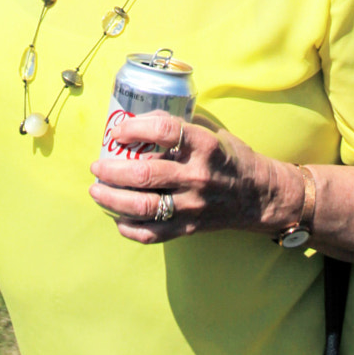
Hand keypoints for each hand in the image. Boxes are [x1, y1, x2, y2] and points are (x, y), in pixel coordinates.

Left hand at [90, 109, 292, 243]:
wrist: (256, 194)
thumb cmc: (227, 156)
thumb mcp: (209, 130)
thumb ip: (176, 124)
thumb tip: (136, 120)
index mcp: (204, 145)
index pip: (164, 132)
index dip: (135, 129)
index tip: (117, 131)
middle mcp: (197, 176)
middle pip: (144, 175)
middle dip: (112, 170)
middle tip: (97, 165)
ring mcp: (192, 206)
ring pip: (143, 207)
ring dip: (112, 199)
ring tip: (97, 190)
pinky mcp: (189, 228)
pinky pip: (152, 233)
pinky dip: (129, 227)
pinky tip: (118, 217)